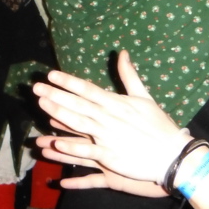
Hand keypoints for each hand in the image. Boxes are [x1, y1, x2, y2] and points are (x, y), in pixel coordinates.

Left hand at [33, 51, 189, 184]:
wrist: (173, 154)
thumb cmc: (159, 125)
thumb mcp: (145, 96)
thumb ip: (129, 75)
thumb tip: (122, 52)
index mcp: (117, 103)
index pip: (88, 88)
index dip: (68, 81)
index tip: (51, 75)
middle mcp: (110, 118)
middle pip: (78, 104)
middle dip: (56, 95)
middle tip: (36, 88)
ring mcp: (109, 137)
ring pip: (80, 124)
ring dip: (60, 115)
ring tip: (42, 106)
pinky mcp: (111, 156)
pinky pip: (88, 151)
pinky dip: (73, 147)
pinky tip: (57, 143)